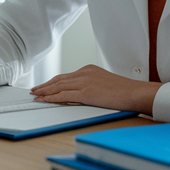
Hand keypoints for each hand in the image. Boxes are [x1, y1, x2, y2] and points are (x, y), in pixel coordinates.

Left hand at [30, 64, 160, 114]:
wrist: (135, 92)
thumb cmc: (123, 91)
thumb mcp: (103, 83)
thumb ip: (90, 86)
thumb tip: (78, 94)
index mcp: (88, 69)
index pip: (65, 76)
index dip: (52, 81)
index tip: (44, 85)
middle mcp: (84, 73)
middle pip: (59, 80)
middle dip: (45, 85)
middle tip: (34, 90)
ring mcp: (85, 82)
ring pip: (58, 87)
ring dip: (45, 91)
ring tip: (35, 95)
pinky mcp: (86, 92)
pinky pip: (64, 95)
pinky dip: (52, 98)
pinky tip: (44, 100)